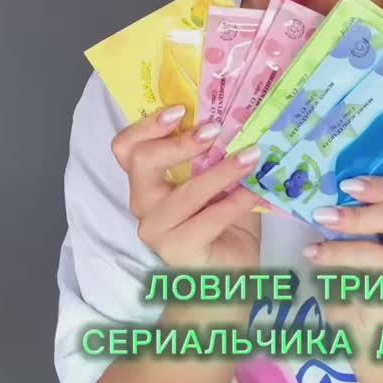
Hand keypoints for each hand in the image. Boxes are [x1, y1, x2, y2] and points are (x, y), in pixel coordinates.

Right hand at [111, 106, 263, 270]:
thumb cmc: (222, 221)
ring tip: (252, 156)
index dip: (147, 125)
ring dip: (222, 171)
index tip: (180, 110)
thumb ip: (215, 153)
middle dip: (180, 142)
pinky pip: (210, 219)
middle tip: (215, 130)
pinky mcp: (177, 251)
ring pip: (184, 193)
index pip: (126, 148)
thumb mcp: (217, 179)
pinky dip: (237, 201)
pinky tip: (256, 191)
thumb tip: (240, 117)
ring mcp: (157, 229)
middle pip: (142, 162)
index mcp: (146, 180)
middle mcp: (143, 202)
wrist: (229, 272)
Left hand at [304, 175, 382, 339]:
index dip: (382, 183)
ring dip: (338, 250)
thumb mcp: (376, 239)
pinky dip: (337, 277)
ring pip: (377, 252)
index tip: (346, 186)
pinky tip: (321, 277)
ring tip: (313, 251)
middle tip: (324, 215)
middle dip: (356, 214)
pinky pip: (363, 284)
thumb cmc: (374, 277)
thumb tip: (332, 189)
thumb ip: (369, 213)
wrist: (381, 333)